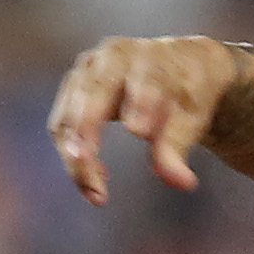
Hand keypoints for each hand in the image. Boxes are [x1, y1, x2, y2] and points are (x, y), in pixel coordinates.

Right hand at [47, 35, 248, 205]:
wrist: (174, 68)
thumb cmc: (184, 94)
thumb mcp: (191, 117)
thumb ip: (178, 146)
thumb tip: (182, 183)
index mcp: (148, 59)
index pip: (144, 81)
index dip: (141, 104)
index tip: (139, 131)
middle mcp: (111, 59)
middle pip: (90, 96)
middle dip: (87, 136)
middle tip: (93, 179)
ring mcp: (86, 72)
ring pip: (68, 116)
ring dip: (76, 159)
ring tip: (97, 194)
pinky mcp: (72, 89)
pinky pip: (62, 126)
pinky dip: (72, 156)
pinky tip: (95, 181)